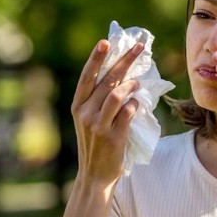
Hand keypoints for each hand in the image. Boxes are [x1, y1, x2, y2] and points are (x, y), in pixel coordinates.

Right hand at [71, 39, 143, 185]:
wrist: (95, 175)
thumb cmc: (96, 144)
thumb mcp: (90, 120)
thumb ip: (100, 101)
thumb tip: (122, 76)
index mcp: (77, 105)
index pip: (87, 76)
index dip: (96, 58)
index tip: (106, 42)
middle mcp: (85, 113)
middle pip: (107, 80)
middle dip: (125, 61)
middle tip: (140, 48)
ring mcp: (98, 125)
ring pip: (117, 95)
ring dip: (131, 85)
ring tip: (138, 83)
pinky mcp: (113, 136)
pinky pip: (127, 112)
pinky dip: (134, 104)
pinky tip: (137, 103)